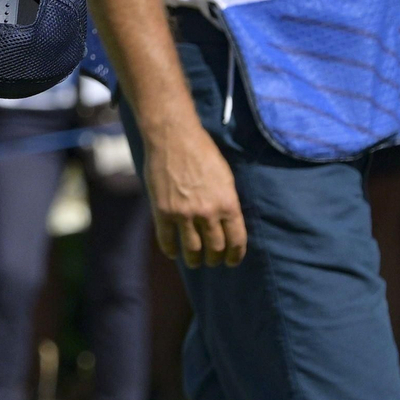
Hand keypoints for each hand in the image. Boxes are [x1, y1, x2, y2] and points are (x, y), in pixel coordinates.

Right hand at [143, 120, 247, 267]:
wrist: (174, 138)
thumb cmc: (202, 152)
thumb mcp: (225, 178)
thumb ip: (226, 201)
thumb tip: (226, 222)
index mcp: (228, 204)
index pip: (236, 240)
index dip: (235, 255)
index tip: (232, 261)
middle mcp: (208, 213)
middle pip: (215, 247)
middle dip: (215, 258)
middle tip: (212, 260)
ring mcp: (184, 214)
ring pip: (192, 248)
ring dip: (194, 259)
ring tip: (193, 262)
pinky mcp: (163, 210)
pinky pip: (167, 238)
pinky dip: (170, 250)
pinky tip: (172, 253)